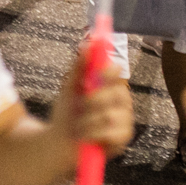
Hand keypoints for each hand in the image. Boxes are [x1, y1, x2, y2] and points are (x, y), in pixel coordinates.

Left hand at [54, 43, 134, 158]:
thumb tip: (87, 43)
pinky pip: (111, 133)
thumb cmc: (67, 112)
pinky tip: (86, 136)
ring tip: (79, 125)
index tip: (91, 76)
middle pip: (116, 93)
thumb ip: (79, 66)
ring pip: (110, 115)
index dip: (106, 71)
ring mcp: (125, 120)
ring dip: (88, 121)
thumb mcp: (69, 87)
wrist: (60, 141)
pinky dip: (92, 134)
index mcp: (110, 85)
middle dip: (92, 100)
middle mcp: (122, 101)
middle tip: (80, 105)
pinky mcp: (123, 138)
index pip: (116, 71)